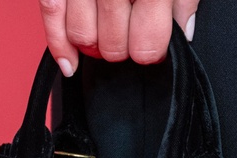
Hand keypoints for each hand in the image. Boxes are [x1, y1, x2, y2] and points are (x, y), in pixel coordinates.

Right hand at [38, 0, 199, 76]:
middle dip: (123, 50)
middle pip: (113, 46)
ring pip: (82, 37)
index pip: (147, 44)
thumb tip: (184, 32)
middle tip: (130, 36)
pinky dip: (58, 44)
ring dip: (94, 46)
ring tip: (105, 36)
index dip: (151, 53)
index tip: (153, 48)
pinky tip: (70, 64)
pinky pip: (51, 14)